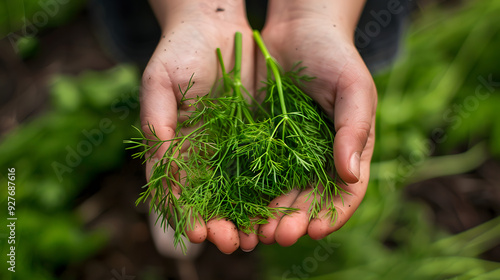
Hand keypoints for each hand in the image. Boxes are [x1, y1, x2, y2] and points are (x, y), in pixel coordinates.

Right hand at [141, 0, 255, 253]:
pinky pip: (263, 167)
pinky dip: (269, 190)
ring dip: (247, 216)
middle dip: (222, 224)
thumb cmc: (179, 51)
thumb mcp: (161, 82)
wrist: (214, 26)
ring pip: (239, 190)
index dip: (187, 214)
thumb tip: (159, 156)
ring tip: (258, 237)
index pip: (178, 190)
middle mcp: (203, 154)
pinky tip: (279, 208)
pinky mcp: (256, 136)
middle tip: (234, 244)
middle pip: (211, 199)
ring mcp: (230, 146)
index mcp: (175, 148)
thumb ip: (157, 121)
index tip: (199, 232)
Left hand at [256, 1, 376, 245]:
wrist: (298, 28)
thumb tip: (351, 175)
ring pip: (280, 193)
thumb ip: (355, 129)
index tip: (315, 230)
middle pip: (309, 200)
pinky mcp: (262, 142)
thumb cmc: (334, 55)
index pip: (345, 193)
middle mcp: (319, 158)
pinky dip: (247, 192)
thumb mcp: (353, 88)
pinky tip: (235, 207)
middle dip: (295, 221)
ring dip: (269, 216)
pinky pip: (255, 172)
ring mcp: (289, 152)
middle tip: (277, 236)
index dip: (332, 215)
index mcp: (348, 150)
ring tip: (255, 232)